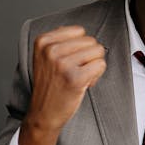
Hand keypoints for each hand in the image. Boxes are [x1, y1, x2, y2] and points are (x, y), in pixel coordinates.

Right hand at [19, 26, 106, 144]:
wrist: (43, 113)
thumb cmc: (50, 85)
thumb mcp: (46, 57)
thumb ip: (60, 40)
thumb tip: (80, 30)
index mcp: (43, 41)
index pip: (79, 31)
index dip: (80, 47)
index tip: (69, 62)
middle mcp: (51, 50)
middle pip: (91, 41)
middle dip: (88, 57)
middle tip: (75, 72)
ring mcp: (62, 64)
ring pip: (98, 52)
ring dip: (93, 67)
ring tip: (78, 78)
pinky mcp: (75, 77)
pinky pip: (101, 65)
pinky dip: (97, 76)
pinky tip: (83, 84)